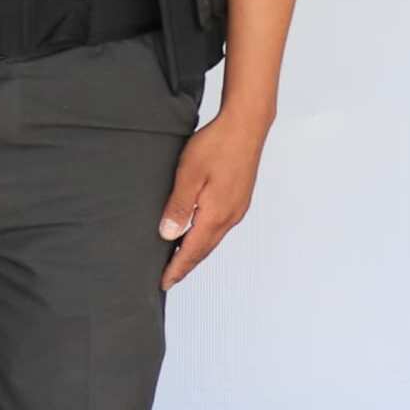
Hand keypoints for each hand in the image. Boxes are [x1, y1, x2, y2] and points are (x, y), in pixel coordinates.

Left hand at [160, 111, 268, 287]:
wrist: (246, 127)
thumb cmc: (216, 146)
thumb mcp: (188, 175)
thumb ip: (178, 207)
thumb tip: (168, 236)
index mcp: (216, 215)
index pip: (192, 251)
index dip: (177, 269)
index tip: (164, 283)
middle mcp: (229, 217)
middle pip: (204, 250)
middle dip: (185, 265)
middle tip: (168, 278)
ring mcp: (236, 209)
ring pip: (212, 239)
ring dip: (195, 252)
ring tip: (178, 261)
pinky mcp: (238, 199)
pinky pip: (219, 226)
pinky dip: (204, 237)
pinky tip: (195, 234)